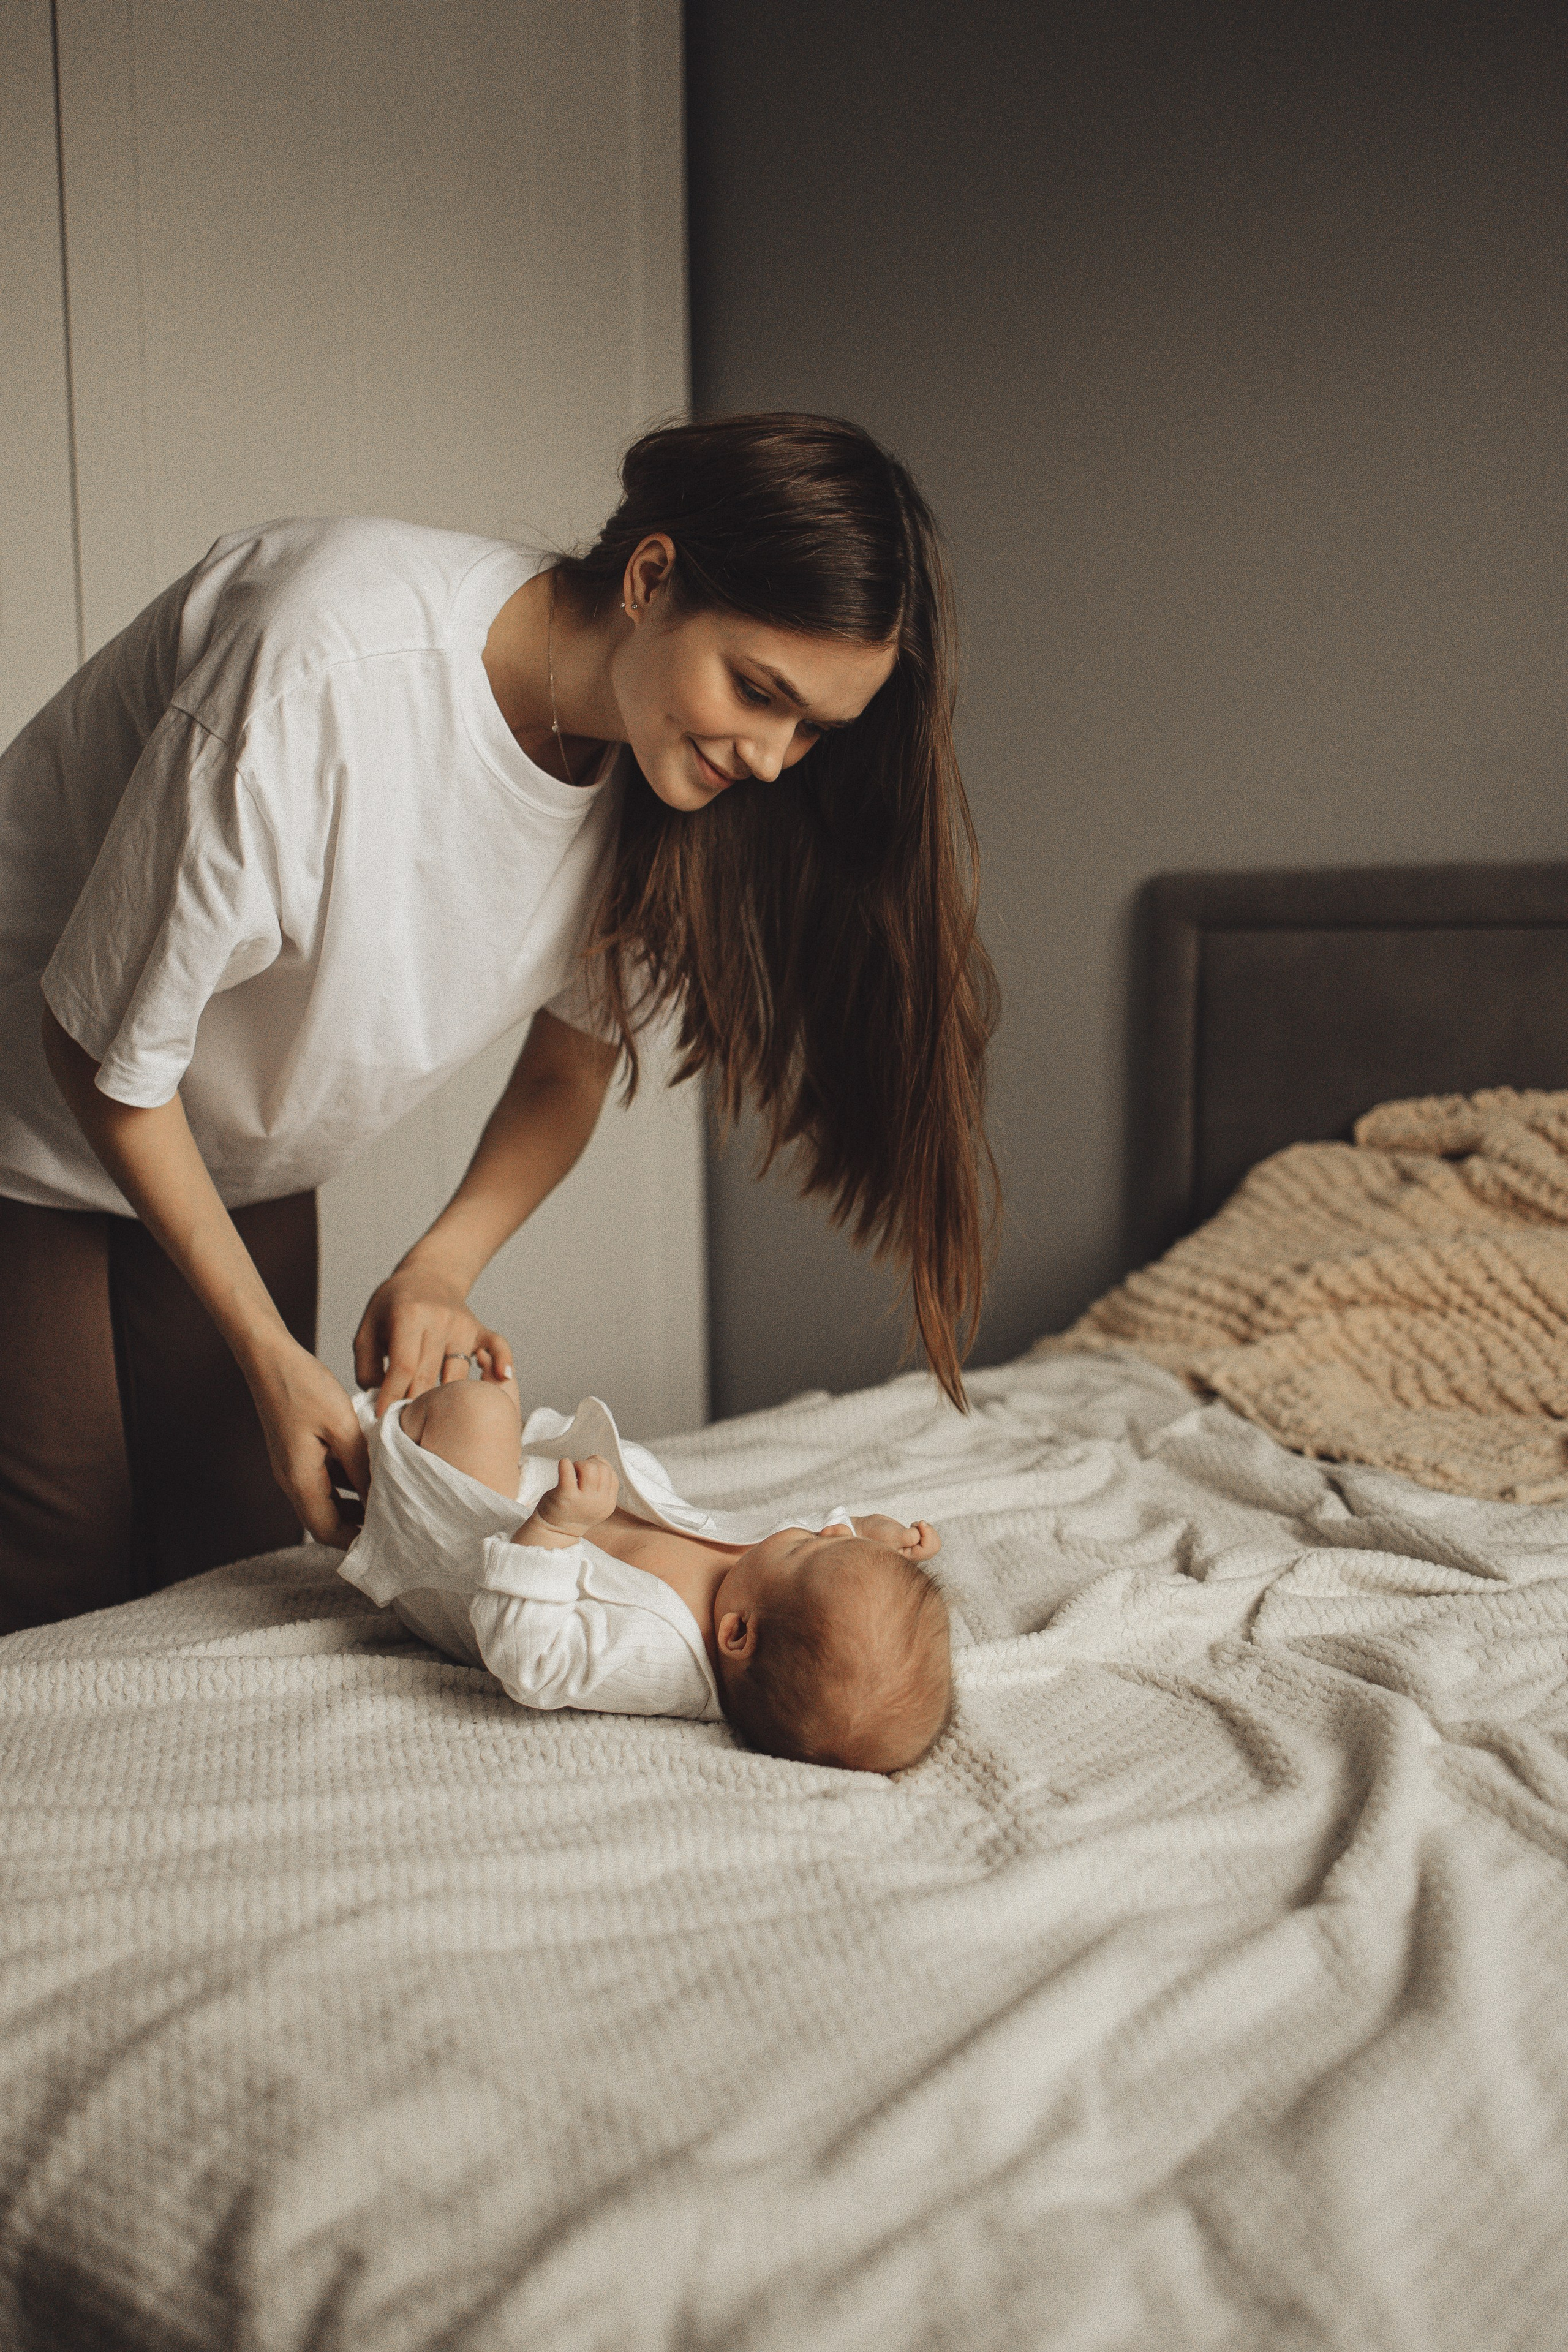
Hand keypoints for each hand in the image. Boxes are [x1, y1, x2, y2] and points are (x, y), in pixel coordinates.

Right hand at [246, 1335, 369, 1548]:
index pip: (326, 1530)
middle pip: (325, 1519)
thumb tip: (380, 1498)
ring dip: (353, 1502)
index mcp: (300, 1479)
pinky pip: (322, 1477)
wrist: (270, 1358)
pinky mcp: (296, 1451)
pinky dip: (345, 1480)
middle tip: (392, 1520)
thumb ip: (361, 1466)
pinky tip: (370, 1467)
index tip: (385, 1539)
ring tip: (388, 1495)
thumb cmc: (303, 1386)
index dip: (354, 1541)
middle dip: (357, 1525)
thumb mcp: (342, 1426)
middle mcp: (292, 1479)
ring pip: (326, 1498)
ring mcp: (292, 1465)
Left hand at [353, 1260, 513, 1415]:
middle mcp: (439, 1320)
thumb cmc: (392, 1306)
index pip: (403, 1366)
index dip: (392, 1396)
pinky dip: (502, 1361)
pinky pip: (497, 1346)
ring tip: (432, 1423)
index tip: (382, 1419)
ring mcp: (462, 1325)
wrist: (427, 1276)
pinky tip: (502, 1377)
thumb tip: (378, 1400)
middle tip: (402, 1429)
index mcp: (408, 1316)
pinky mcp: (479, 1330)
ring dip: (445, 1401)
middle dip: (414, 1405)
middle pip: (429, 1376)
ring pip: (457, 1376)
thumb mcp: (367, 1329)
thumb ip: (366, 1365)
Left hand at [536, 1455, 618, 1535]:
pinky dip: (565, 1464)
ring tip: (571, 1471)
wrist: (553, 1531)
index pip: (612, 1475)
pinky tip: (563, 1465)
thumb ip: (602, 1484)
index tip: (589, 1470)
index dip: (601, 1466)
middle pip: (602, 1469)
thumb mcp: (595, 1503)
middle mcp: (598, 1503)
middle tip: (578, 1471)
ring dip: (579, 1463)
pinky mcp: (565, 1496)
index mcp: (608, 1504)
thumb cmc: (573, 1511)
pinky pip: (568, 1471)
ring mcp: (582, 1500)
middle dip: (590, 1463)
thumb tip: (598, 1458)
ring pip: (589, 1468)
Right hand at [855, 1513, 941, 1561]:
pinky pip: (927, 1536)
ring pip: (932, 1541)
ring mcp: (912, 1547)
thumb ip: (909, 1537)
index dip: (927, 1534)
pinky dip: (923, 1527)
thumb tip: (920, 1534)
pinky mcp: (911, 1540)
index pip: (928, 1549)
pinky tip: (912, 1526)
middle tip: (918, 1524)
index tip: (917, 1523)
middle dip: (930, 1532)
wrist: (863, 1530)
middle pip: (934, 1547)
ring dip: (927, 1529)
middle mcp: (912, 1555)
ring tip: (914, 1525)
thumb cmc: (875, 1534)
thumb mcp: (892, 1536)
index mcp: (909, 1558)